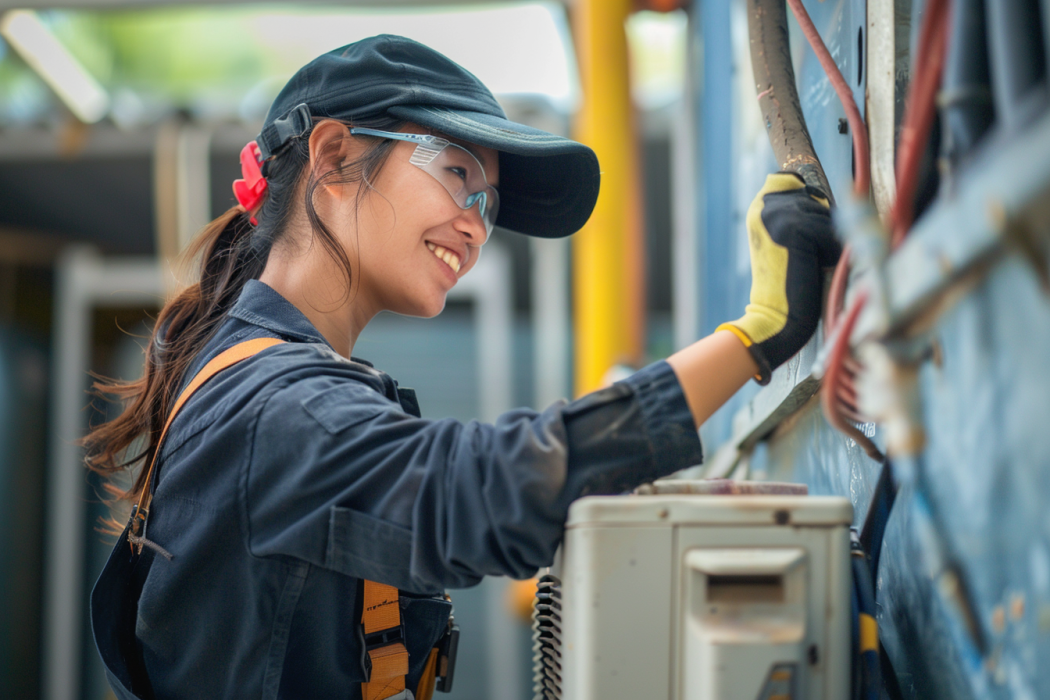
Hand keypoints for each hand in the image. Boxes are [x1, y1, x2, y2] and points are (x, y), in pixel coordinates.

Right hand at [717, 172, 840, 383]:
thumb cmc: (789, 283)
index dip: (809, 206)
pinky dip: (830, 253)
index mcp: (759, 206)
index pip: (793, 180)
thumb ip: (802, 215)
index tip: (804, 234)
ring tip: (808, 264)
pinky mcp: (794, 228)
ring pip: (826, 216)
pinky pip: (830, 232)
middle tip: (803, 258)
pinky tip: (815, 268)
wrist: (776, 316)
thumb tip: (846, 192)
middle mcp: (764, 205)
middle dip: (822, 229)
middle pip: (818, 199)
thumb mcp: (792, 241)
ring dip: (827, 242)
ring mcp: (778, 215)